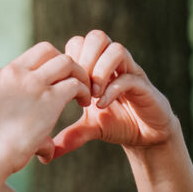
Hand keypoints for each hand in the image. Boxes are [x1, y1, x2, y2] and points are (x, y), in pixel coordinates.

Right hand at [0, 42, 90, 172]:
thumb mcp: (0, 118)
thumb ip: (20, 116)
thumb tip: (44, 144)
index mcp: (1, 75)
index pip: (31, 56)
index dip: (49, 66)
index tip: (56, 83)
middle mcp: (15, 73)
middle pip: (49, 50)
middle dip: (65, 64)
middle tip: (74, 83)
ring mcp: (32, 83)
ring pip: (66, 62)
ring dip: (79, 75)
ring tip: (84, 94)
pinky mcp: (49, 98)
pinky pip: (75, 84)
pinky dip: (84, 91)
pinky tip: (85, 104)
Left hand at [41, 31, 175, 160]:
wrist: (146, 137)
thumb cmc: (118, 124)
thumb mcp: (89, 128)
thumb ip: (70, 135)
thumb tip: (46, 155)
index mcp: (98, 66)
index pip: (79, 42)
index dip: (70, 59)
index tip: (66, 84)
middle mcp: (115, 64)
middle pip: (97, 37)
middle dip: (85, 59)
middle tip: (80, 85)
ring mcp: (131, 72)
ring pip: (116, 49)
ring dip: (100, 70)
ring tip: (93, 94)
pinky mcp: (144, 86)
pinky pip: (129, 77)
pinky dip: (112, 89)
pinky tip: (102, 105)